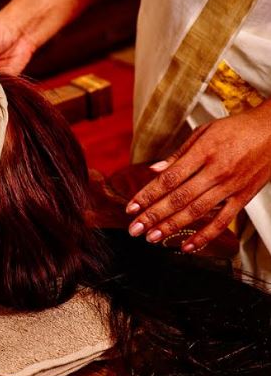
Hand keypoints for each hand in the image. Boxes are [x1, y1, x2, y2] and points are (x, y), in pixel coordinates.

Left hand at [125, 100, 270, 251]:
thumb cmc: (237, 129)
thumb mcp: (203, 132)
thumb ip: (178, 155)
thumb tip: (154, 170)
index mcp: (203, 153)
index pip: (169, 179)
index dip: (147, 195)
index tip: (131, 208)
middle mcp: (216, 171)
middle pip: (179, 198)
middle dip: (154, 216)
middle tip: (135, 230)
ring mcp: (231, 186)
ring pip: (197, 212)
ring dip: (172, 227)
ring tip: (153, 238)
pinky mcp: (243, 197)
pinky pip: (223, 221)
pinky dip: (205, 236)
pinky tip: (188, 246)